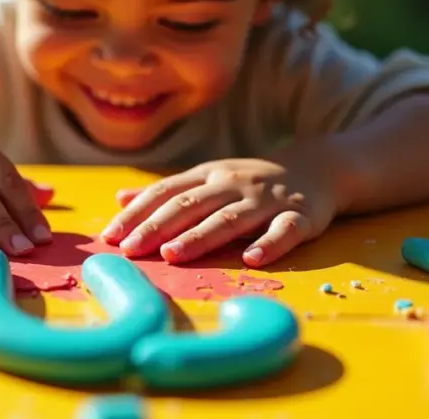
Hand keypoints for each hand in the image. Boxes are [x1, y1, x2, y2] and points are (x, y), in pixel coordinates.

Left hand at [100, 157, 338, 266]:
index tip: (111, 236)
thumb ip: (167, 191)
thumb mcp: (208, 178)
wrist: (318, 167)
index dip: (137, 213)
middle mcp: (233, 184)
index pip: (166, 193)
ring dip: (200, 236)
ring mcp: (267, 200)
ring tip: (172, 254)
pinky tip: (250, 260)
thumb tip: (119, 199)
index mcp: (208, 176)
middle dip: (157, 226)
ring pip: (231, 218)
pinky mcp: (301, 216)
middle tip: (130, 248)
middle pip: (191, 205)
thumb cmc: (250, 182)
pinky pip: (284, 231)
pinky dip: (268, 245)